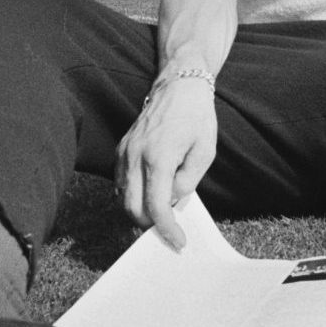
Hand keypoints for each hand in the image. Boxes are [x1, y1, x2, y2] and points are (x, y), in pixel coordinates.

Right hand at [116, 77, 217, 249]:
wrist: (178, 85)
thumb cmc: (196, 116)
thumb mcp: (204, 152)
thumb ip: (188, 182)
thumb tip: (172, 203)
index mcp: (158, 156)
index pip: (156, 205)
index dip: (166, 229)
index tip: (178, 241)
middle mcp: (135, 155)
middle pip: (132, 208)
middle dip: (150, 226)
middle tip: (170, 233)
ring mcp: (124, 152)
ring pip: (123, 198)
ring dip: (140, 213)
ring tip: (162, 217)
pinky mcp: (121, 150)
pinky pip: (121, 183)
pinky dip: (134, 196)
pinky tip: (151, 197)